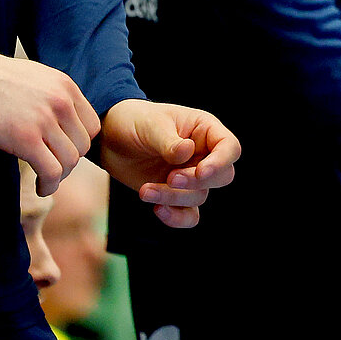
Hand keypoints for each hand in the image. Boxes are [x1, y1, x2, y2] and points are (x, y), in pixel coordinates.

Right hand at [0, 45, 98, 195]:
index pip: (92, 125)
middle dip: (70, 161)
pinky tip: (42, 187)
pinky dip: (49, 184)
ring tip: (47, 181)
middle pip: (83, 145)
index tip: (65, 152)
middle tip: (54, 168)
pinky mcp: (26, 139)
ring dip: (60, 176)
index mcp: (66, 87)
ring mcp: (45, 120)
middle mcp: (62, 102)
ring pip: (70, 160)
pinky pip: (51, 170)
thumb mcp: (38, 78)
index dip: (79, 144)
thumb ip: (55, 96)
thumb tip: (64, 120)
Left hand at [99, 100, 239, 227]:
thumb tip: (187, 151)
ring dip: (173, 198)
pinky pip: (189, 215)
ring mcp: (190, 177)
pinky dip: (176, 218)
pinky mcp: (175, 195)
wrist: (110, 138)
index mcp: (205, 131)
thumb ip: (169, 142)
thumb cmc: (135, 122)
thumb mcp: (151, 125)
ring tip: (145, 190)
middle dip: (196, 182)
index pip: (229, 148)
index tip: (201, 171)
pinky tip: (157, 210)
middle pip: (222, 176)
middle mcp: (203, 155)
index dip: (221, 162)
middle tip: (170, 178)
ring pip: (199, 196)